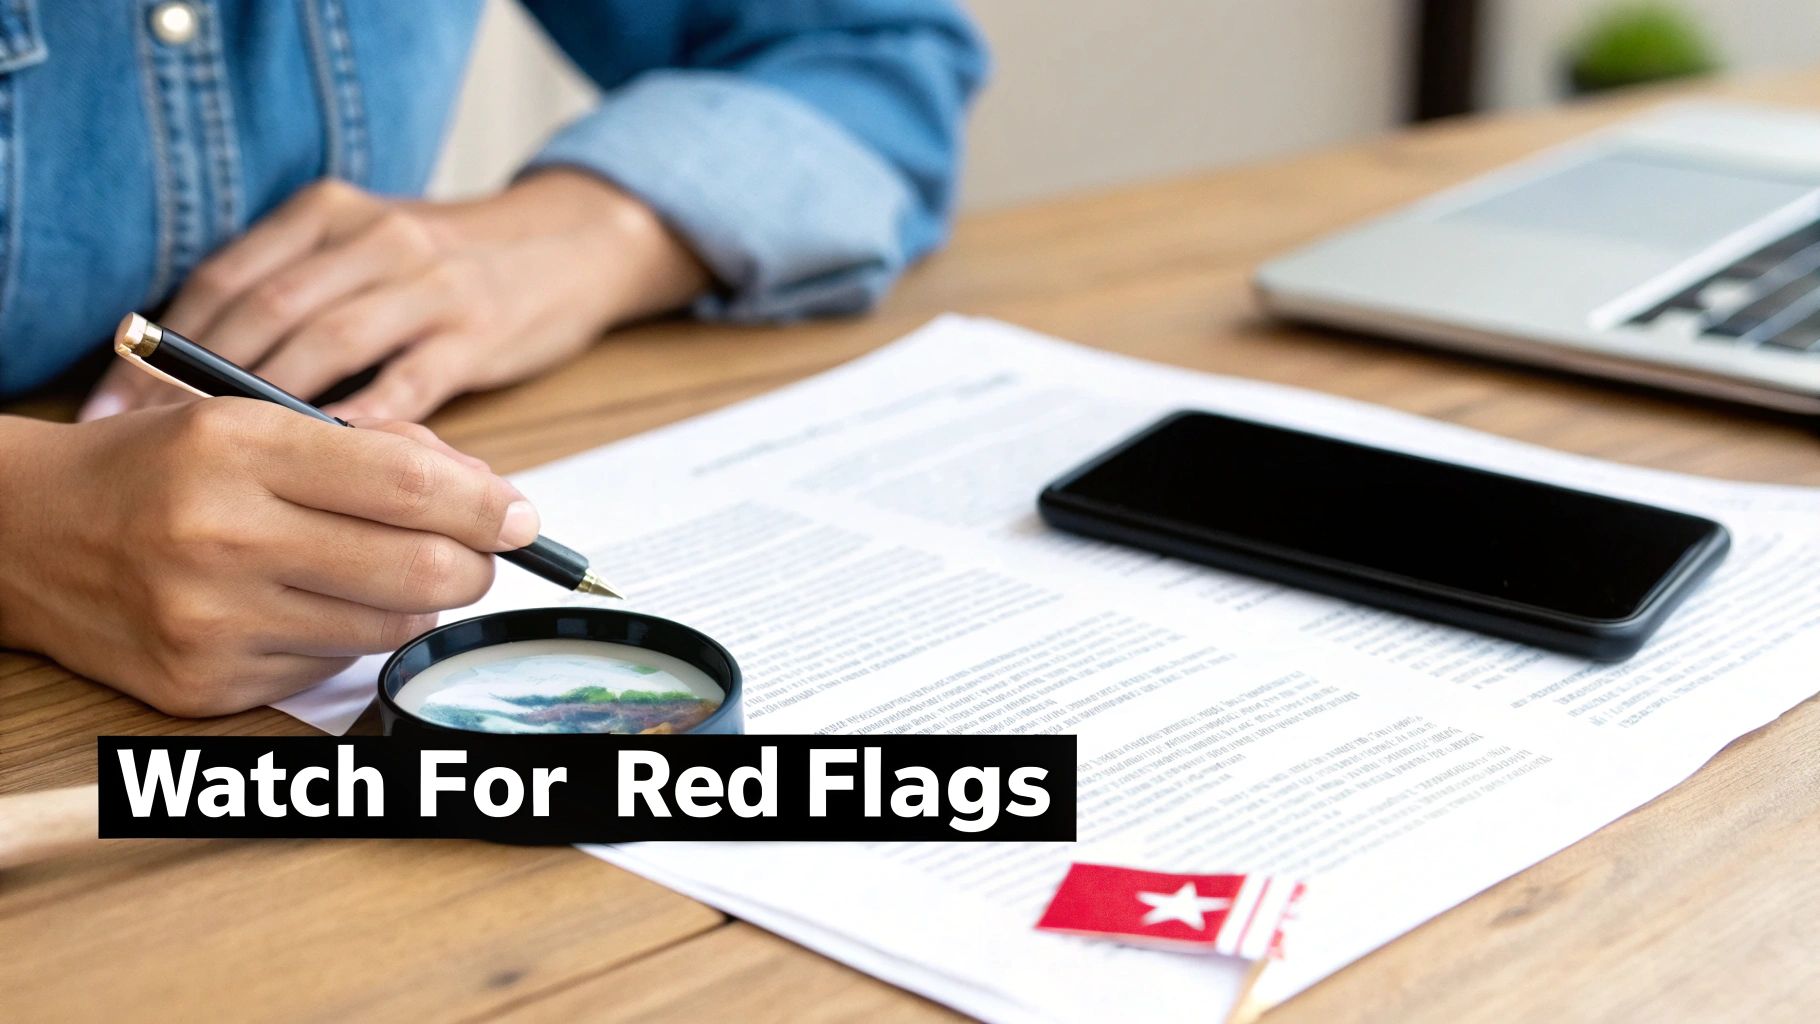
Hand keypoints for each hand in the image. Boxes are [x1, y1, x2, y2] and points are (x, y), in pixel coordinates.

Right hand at [0, 401, 538, 715]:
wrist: (23, 535)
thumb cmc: (161, 467)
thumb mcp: (257, 421)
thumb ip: (381, 450)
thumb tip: (491, 497)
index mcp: (240, 448)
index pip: (410, 488)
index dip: (488, 507)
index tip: (525, 517)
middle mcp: (222, 537)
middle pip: (418, 572)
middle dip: (473, 566)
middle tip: (476, 555)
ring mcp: (211, 621)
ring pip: (387, 630)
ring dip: (413, 604)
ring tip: (381, 571)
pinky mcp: (203, 685)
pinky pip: (328, 668)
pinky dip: (344, 638)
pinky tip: (305, 604)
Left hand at [80, 171, 708, 423]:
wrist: (567, 245)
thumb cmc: (449, 269)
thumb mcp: (366, 253)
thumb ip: (297, 299)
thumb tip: (196, 386)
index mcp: (330, 214)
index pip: (227, 276)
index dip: (166, 343)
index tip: (121, 402)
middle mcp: (375, 238)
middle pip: (267, 308)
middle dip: (199, 382)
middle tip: (157, 445)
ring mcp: (430, 283)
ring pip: (331, 342)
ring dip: (274, 406)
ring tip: (231, 462)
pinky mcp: (476, 332)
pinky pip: (409, 381)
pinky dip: (365, 423)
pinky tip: (332, 460)